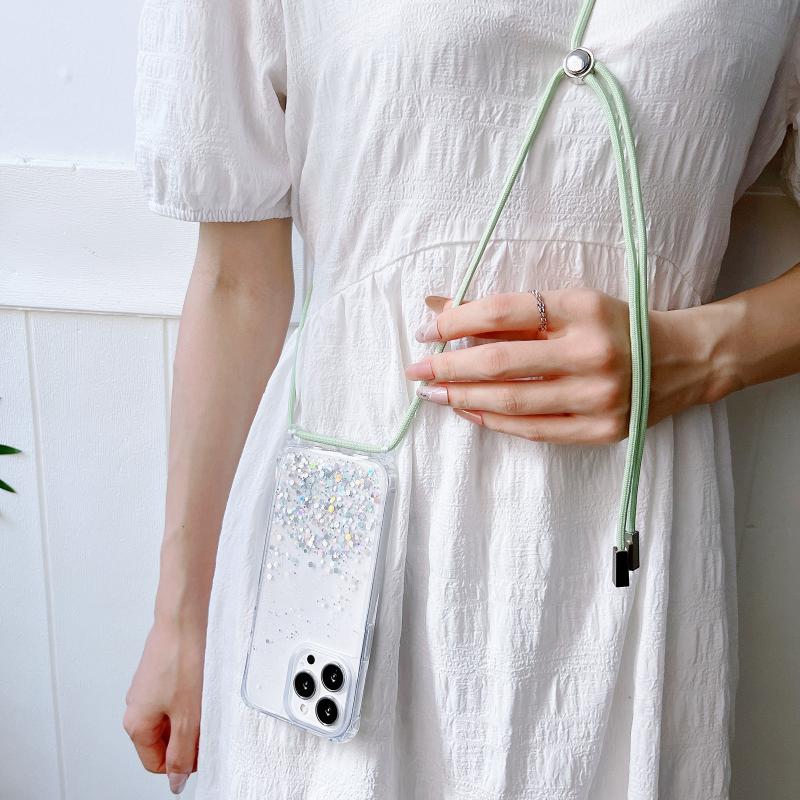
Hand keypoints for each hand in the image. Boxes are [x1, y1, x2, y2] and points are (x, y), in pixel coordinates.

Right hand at [122, 617, 205, 794]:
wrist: (184, 616)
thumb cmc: (183, 659)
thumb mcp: (188, 717)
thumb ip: (182, 753)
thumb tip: (176, 781)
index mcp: (136, 723)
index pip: (156, 763)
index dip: (183, 762)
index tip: (203, 749)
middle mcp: (137, 705)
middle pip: (164, 740)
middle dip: (189, 736)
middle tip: (208, 721)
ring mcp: (149, 686)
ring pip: (173, 716)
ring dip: (192, 714)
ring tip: (207, 698)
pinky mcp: (162, 671)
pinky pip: (176, 695)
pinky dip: (192, 696)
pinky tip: (205, 683)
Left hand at [404, 288, 719, 444]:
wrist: (683, 360)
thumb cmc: (613, 326)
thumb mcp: (568, 304)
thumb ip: (507, 311)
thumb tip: (438, 308)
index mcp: (583, 307)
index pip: (503, 312)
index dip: (456, 321)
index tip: (425, 330)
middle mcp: (593, 352)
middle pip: (500, 362)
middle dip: (447, 367)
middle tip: (415, 371)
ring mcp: (599, 397)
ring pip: (511, 401)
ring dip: (462, 398)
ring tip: (432, 394)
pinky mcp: (601, 430)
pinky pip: (532, 430)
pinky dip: (493, 421)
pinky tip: (468, 411)